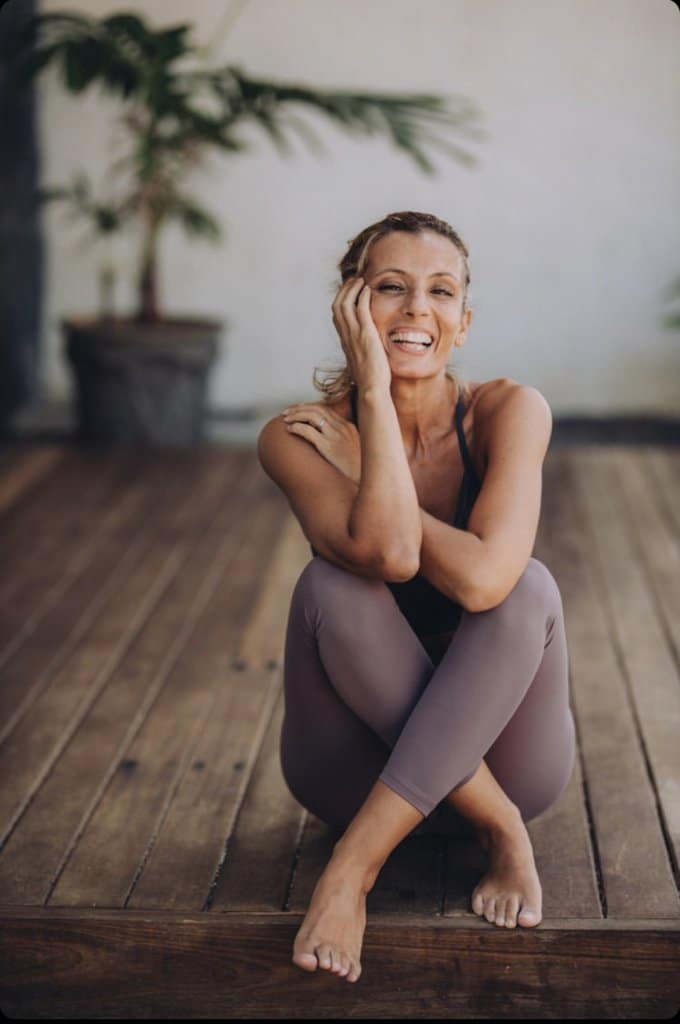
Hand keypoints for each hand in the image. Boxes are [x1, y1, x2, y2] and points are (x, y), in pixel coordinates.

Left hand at [282, 402, 361, 483]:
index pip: (326, 409)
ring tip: (286, 419)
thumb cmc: (358, 471)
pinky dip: (296, 427)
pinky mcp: (328, 447)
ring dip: (296, 415)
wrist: (366, 481)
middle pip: (317, 409)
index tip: (298, 409)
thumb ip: (344, 441)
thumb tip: (329, 442)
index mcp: (349, 427)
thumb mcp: (355, 450)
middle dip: (299, 408)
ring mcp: (335, 437)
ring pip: (311, 416)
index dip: (309, 407)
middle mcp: (342, 428)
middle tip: (287, 412)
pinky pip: (308, 431)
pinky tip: (290, 429)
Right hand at [331, 276, 391, 393]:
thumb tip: (366, 347)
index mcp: (345, 341)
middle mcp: (346, 336)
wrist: (371, 389)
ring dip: (352, 289)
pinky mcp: (365, 335)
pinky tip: (368, 289)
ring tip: (361, 280)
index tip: (350, 291)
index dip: (342, 300)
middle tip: (354, 280)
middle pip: (337, 306)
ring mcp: (354, 335)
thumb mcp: (362, 361)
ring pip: (345, 304)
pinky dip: (363, 296)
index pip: (337, 315)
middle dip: (344, 290)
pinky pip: (360, 309)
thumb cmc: (370, 379)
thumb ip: (361, 350)